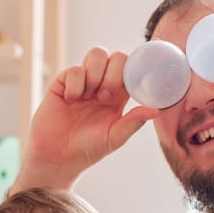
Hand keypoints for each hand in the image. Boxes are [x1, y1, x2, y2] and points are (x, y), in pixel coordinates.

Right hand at [14, 47, 159, 192]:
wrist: (57, 157)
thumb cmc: (87, 150)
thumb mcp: (115, 138)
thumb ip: (133, 122)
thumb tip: (156, 110)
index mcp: (118, 96)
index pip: (132, 70)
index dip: (133, 72)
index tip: (128, 88)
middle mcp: (102, 85)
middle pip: (116, 57)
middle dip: (113, 74)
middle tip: (105, 97)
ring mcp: (83, 81)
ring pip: (96, 54)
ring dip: (95, 74)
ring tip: (88, 96)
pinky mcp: (63, 82)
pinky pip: (74, 69)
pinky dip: (75, 84)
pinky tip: (71, 100)